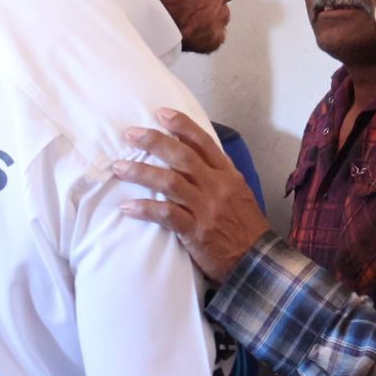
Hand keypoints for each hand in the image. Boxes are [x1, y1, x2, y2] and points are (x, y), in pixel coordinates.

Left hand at [114, 108, 271, 280]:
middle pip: (182, 156)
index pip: (204, 143)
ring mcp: (206, 209)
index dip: (182, 126)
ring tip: (119, 168)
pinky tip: (127, 207)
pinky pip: (166, 215)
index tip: (161, 113)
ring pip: (169, 182)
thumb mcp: (239, 194)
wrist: (257, 261)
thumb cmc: (245, 227)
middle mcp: (216, 187)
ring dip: (141, 172)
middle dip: (154, 141)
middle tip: (131, 134)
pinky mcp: (196, 232)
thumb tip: (194, 158)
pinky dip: (145, 209)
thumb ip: (218, 176)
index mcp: (228, 176)